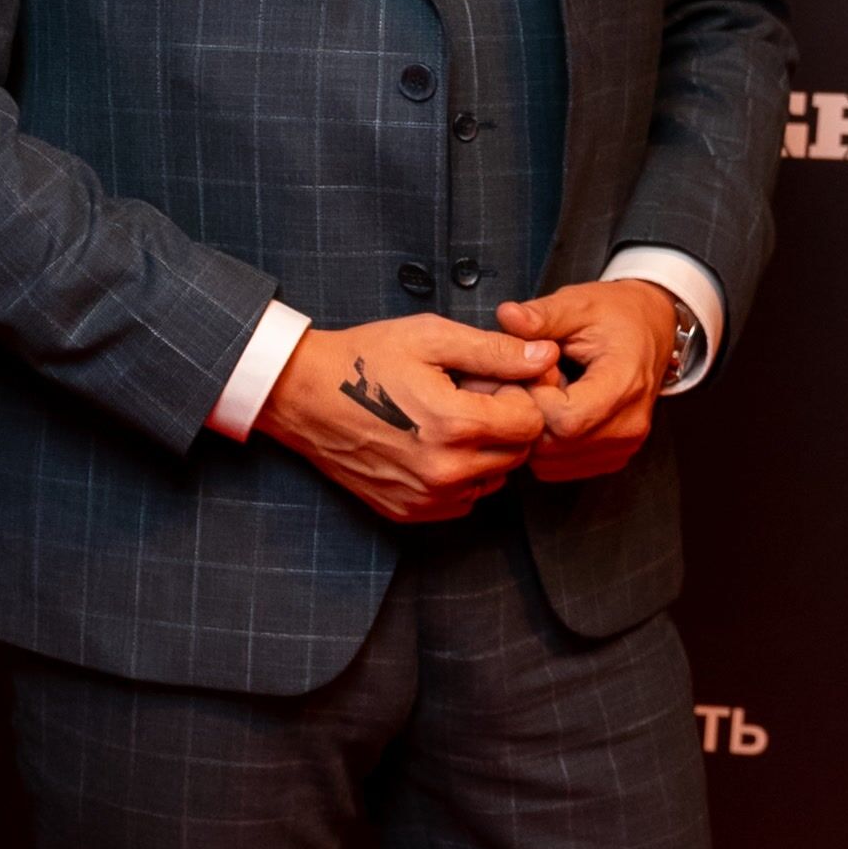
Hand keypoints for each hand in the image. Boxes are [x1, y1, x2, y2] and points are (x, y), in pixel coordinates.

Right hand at [257, 314, 557, 522]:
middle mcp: (444, 471)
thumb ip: (496, 350)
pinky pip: (462, 499)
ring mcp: (425, 497)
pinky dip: (459, 474)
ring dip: (485, 451)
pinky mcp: (408, 511)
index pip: (531, 422)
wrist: (302, 394)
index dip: (518, 394)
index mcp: (455, 426)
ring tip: (446, 419)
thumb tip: (545, 355)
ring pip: (493, 479)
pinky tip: (430, 444)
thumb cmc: (364, 358)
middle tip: (466, 395)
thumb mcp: (431, 338)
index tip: (490, 380)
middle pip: (517, 454)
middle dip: (504, 423)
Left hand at [495, 280, 678, 481]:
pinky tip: (553, 413)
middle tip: (532, 383)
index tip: (533, 372)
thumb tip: (506, 315)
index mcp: (625, 383)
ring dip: (535, 433)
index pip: (567, 420)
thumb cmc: (614, 315)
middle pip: (556, 444)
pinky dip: (546, 446)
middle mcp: (630, 424)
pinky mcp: (614, 456)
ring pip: (553, 462)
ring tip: (545, 395)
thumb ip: (542, 315)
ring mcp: (625, 445)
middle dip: (531, 416)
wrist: (650, 330)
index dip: (537, 400)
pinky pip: (561, 468)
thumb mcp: (577, 304)